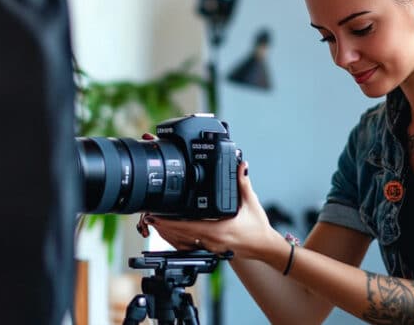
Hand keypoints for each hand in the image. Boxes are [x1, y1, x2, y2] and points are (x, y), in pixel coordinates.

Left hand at [136, 160, 275, 259]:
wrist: (264, 247)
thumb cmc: (258, 228)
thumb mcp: (251, 202)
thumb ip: (243, 182)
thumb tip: (240, 165)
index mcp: (218, 229)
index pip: (187, 226)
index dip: (169, 222)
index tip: (156, 215)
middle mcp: (211, 240)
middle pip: (180, 235)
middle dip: (163, 226)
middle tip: (149, 216)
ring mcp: (210, 246)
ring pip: (183, 242)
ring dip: (168, 233)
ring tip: (155, 223)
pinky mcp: (211, 249)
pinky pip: (189, 246)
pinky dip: (178, 239)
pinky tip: (171, 233)